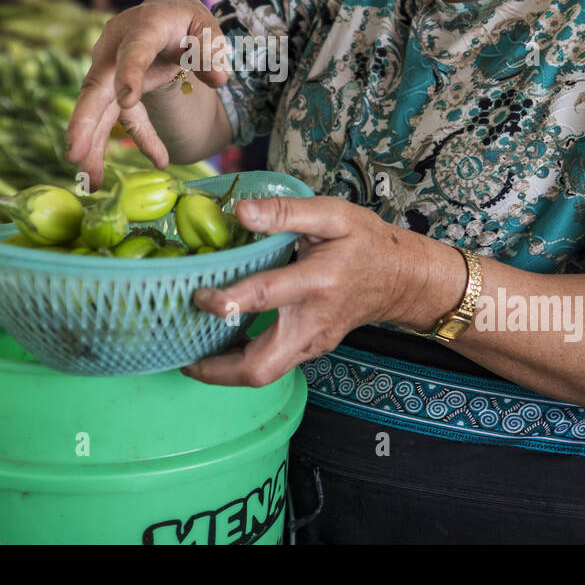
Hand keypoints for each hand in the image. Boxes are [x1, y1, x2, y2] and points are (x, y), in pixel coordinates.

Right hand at [64, 0, 228, 186]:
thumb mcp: (205, 27)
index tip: (127, 99)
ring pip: (98, 110)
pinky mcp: (114, 91)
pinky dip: (140, 140)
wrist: (164, 16)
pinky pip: (121, 120)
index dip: (129, 73)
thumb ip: (211, 49)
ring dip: (92, 146)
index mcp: (143, 27)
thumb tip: (218, 79)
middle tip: (74, 153)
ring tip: (90, 182)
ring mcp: (109, 71)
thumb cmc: (185, 21)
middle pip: (96, 86)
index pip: (134, 50)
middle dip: (83, 121)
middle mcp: (115, 48)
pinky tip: (160, 160)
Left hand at [183, 195, 466, 387]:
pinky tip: (219, 343)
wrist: (403, 279)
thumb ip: (286, 212)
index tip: (198, 294)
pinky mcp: (311, 349)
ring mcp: (312, 342)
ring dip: (223, 371)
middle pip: (260, 367)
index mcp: (317, 283)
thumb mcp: (333, 215)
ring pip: (263, 374)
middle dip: (215, 370)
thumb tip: (240, 211)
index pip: (265, 297)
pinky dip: (241, 361)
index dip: (228, 300)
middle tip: (180, 354)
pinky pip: (272, 365)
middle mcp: (312, 322)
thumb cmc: (367, 242)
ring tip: (189, 352)